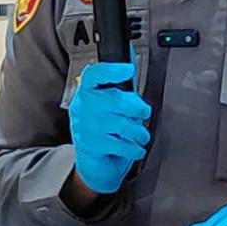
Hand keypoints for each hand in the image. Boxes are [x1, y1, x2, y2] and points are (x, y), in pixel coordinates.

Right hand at [67, 60, 151, 193]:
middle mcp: (82, 107)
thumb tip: (132, 63)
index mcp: (87, 90)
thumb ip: (122, 87)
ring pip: (121, 124)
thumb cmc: (107, 128)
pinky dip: (134, 148)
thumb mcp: (111, 104)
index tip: (129, 69)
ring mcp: (85, 127)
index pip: (94, 74)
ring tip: (141, 135)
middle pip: (114, 99)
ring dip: (138, 131)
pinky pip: (120, 144)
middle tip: (143, 112)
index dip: (112, 70)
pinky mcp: (92, 146)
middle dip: (137, 107)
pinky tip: (135, 147)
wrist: (95, 162)